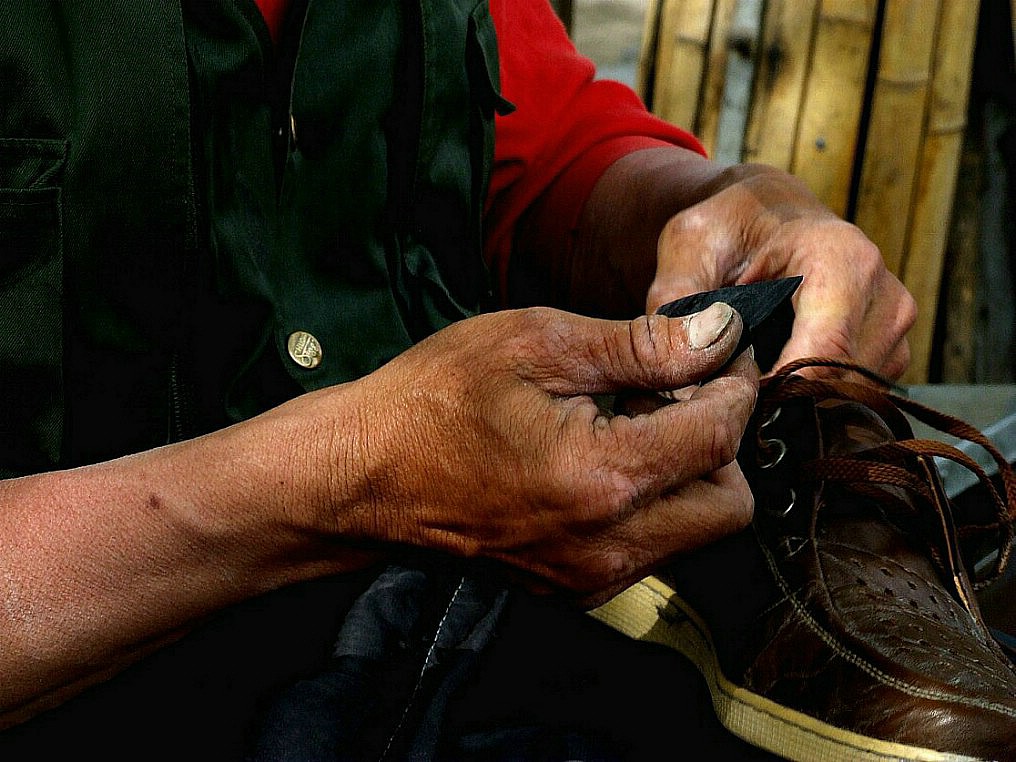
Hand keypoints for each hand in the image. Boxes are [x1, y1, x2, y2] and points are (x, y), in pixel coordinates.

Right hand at [325, 304, 758, 604]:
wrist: (363, 476)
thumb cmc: (434, 400)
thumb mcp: (537, 342)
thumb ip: (641, 344)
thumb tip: (719, 332)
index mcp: (603, 478)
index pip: (722, 437)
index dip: (733, 383)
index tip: (716, 349)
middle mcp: (608, 545)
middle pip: (731, 503)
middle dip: (721, 441)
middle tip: (672, 391)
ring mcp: (591, 577)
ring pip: (695, 531)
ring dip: (687, 472)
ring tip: (629, 420)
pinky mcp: (575, 586)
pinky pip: (651, 548)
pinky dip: (651, 502)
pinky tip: (604, 457)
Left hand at [647, 165, 916, 379]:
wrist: (767, 215)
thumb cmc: (727, 228)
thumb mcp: (687, 248)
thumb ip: (677, 303)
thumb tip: (687, 363)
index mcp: (844, 261)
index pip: (826, 355)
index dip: (773, 394)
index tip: (724, 404)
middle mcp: (885, 299)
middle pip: (836, 388)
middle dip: (777, 406)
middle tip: (722, 400)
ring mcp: (894, 333)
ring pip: (844, 404)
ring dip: (792, 408)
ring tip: (742, 385)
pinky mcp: (889, 358)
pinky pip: (850, 401)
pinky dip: (807, 405)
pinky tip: (768, 384)